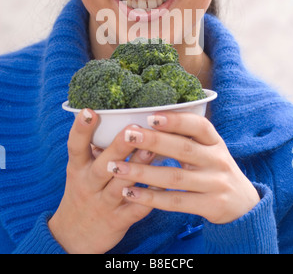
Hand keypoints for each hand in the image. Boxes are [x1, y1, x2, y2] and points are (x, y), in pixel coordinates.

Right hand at [48, 110, 153, 253]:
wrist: (72, 238)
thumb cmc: (83, 192)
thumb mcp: (80, 170)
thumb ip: (95, 148)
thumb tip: (116, 114)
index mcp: (78, 169)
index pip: (75, 147)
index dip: (81, 129)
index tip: (89, 111)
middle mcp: (89, 185)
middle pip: (103, 165)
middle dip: (118, 147)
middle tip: (132, 128)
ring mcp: (104, 204)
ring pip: (121, 185)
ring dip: (137, 168)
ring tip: (153, 149)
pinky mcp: (118, 221)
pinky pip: (136, 209)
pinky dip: (150, 198)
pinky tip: (164, 184)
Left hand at [108, 112, 260, 224]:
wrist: (243, 204)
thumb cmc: (214, 169)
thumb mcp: (208, 150)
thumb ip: (185, 138)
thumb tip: (147, 121)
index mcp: (216, 141)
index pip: (199, 125)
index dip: (176, 120)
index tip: (151, 116)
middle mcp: (218, 160)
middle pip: (184, 148)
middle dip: (154, 141)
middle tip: (127, 135)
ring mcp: (215, 184)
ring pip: (175, 177)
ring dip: (143, 172)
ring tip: (117, 168)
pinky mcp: (211, 206)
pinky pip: (176, 202)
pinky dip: (151, 198)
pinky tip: (129, 193)